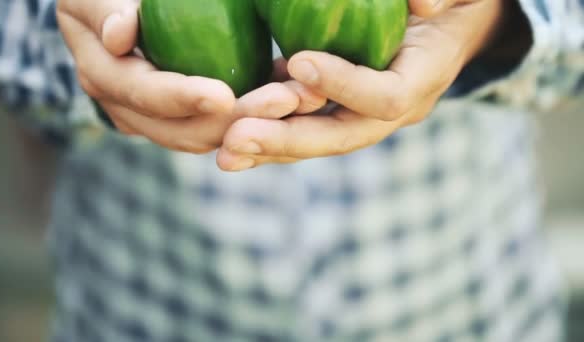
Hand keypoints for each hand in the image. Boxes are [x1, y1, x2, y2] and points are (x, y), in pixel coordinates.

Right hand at [56, 0, 321, 152]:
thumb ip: (105, 7)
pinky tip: (293, 98)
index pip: (145, 93)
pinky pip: (222, 127)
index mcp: (103, 75)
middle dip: (238, 121)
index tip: (223, 96)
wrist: (116, 11)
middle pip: (185, 129)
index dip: (183, 98)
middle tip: (287, 100)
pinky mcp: (182, 119)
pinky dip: (256, 119)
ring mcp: (156, 120)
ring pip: (209, 136)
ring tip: (303, 101)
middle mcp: (127, 109)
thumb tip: (120, 36)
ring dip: (257, 125)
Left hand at [217, 0, 507, 169]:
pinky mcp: (341, 109)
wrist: (448, 26)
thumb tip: (422, 4)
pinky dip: (269, 132)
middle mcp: (394, 110)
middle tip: (236, 139)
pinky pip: (305, 126)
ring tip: (224, 153)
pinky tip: (227, 135)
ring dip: (269, 149)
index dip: (344, 84)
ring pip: (316, 141)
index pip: (386, 97)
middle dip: (288, 140)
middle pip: (341, 137)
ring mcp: (365, 114)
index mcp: (424, 79)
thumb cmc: (452, 3)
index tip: (298, 61)